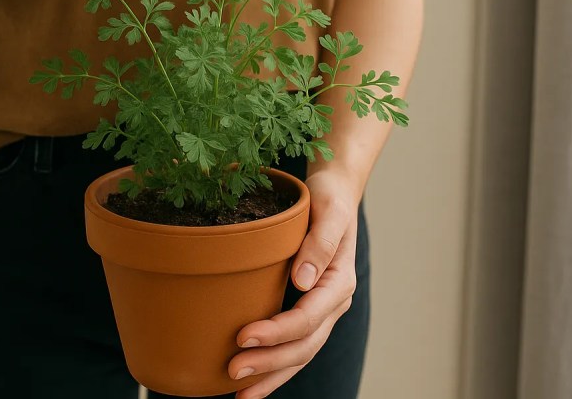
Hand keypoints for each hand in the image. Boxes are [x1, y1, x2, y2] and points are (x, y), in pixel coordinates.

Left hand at [229, 169, 360, 398]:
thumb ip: (319, 243)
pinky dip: (275, 365)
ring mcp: (322, 309)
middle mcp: (333, 303)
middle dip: (270, 363)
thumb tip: (303, 281)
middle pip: (304, 345)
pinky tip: (252, 378)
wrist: (336, 193)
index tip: (243, 336)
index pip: (308, 318)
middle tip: (232, 370)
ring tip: (239, 391)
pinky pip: (294, 344)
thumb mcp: (329, 211)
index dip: (276, 332)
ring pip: (300, 353)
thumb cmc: (330, 198)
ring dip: (272, 374)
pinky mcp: (309, 309)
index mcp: (339, 282)